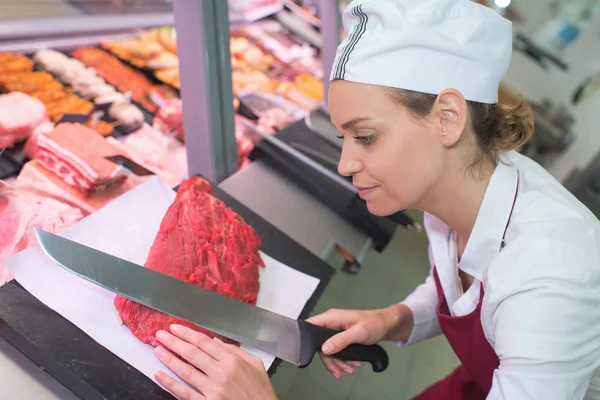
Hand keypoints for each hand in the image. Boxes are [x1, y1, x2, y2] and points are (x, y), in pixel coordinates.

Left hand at [154, 325, 276, 399]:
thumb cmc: (260, 390)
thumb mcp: (255, 364)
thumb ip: (236, 351)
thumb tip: (215, 341)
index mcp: (232, 361)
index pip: (204, 343)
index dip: (187, 334)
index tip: (175, 328)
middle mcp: (221, 373)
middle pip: (192, 354)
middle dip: (174, 342)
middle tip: (161, 335)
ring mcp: (212, 390)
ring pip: (185, 371)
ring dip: (169, 359)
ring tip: (158, 350)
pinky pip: (184, 393)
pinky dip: (170, 384)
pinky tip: (159, 375)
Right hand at [306, 304, 411, 379]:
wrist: (386, 325)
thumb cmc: (374, 324)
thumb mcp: (359, 333)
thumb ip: (341, 340)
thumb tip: (325, 348)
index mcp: (332, 317)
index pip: (311, 325)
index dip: (307, 338)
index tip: (312, 354)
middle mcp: (331, 323)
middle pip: (320, 344)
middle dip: (330, 359)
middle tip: (338, 371)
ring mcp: (336, 330)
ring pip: (329, 350)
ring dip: (339, 362)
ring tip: (349, 369)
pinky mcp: (341, 337)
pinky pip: (336, 350)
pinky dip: (343, 360)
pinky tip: (351, 364)